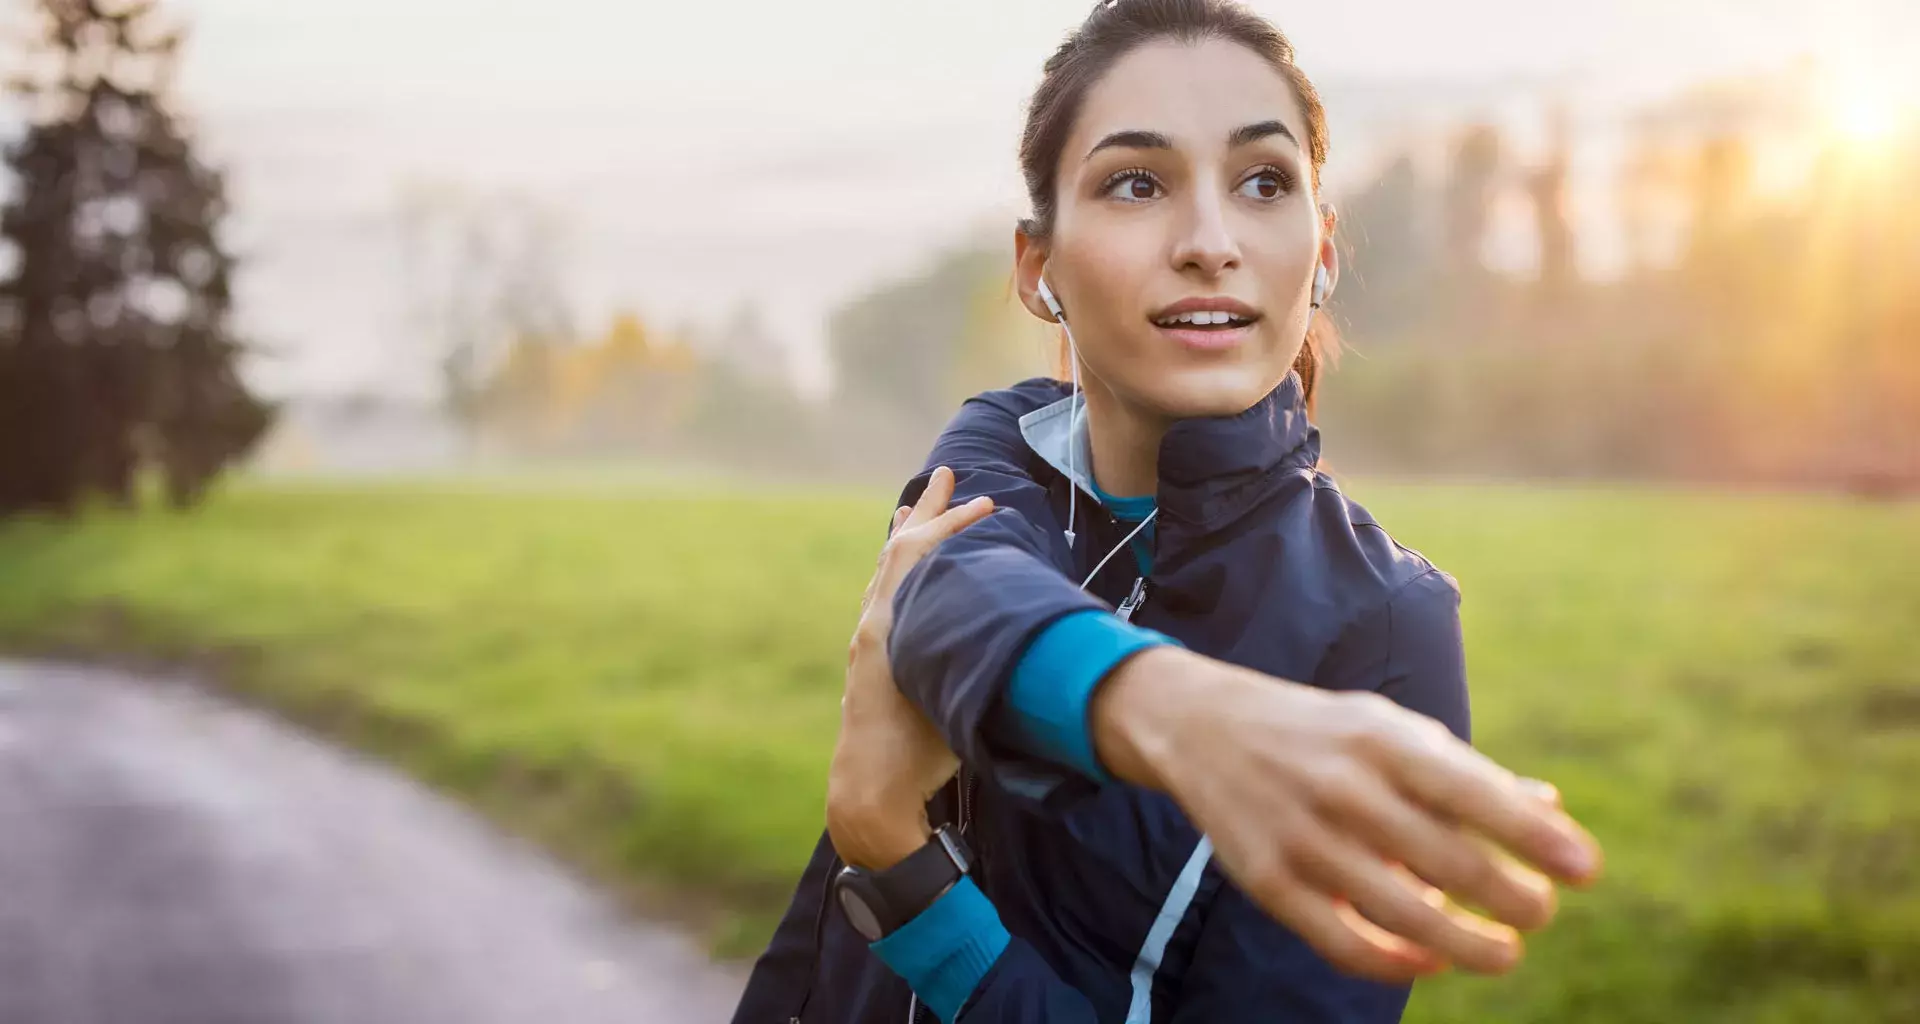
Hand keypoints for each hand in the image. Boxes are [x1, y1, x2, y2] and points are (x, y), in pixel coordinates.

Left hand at [826, 466, 994, 870]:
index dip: (954, 523)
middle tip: (945, 475)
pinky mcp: (870, 661)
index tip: (987, 503)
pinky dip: (897, 571)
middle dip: (928, 511)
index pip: (920, 553)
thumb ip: (987, 659)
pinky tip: (902, 573)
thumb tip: (1040, 632)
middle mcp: (873, 624)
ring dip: (907, 537)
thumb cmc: (919, 753)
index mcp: (889, 624)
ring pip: (887, 572)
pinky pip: (883, 595)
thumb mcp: (958, 697)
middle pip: (899, 549)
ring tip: (913, 509)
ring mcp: (867, 642)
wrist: (868, 794)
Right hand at [1091, 647, 1601, 982]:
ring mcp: (1304, 839)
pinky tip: (1431, 960)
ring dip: (1468, 945)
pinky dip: (1397, 962)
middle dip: (1513, 898)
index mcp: (1384, 740)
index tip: (1586, 869)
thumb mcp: (1391, 731)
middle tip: (1540, 912)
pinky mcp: (1270, 883)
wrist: (1201, 727)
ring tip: (1504, 954)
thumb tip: (1550, 815)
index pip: (1475, 793)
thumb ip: (1467, 775)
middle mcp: (1345, 788)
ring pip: (1403, 914)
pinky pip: (1344, 943)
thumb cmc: (1323, 733)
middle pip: (1450, 863)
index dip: (1536, 836)